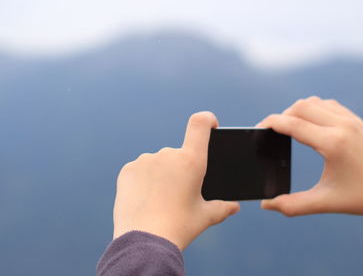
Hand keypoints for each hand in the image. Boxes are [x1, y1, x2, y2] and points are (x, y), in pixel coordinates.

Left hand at [113, 111, 239, 249]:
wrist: (144, 241)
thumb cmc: (179, 227)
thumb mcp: (205, 217)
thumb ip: (223, 208)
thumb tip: (234, 206)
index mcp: (191, 160)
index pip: (200, 123)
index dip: (207, 120)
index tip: (211, 125)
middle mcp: (168, 154)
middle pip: (179, 154)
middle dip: (180, 170)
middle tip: (178, 195)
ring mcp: (145, 161)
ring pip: (158, 163)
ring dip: (161, 175)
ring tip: (159, 202)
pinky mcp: (128, 170)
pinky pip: (139, 171)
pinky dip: (143, 181)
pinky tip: (144, 200)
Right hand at [257, 96, 362, 232]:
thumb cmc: (357, 198)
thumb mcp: (322, 202)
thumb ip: (291, 205)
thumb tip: (265, 204)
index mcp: (333, 144)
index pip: (293, 123)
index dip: (270, 124)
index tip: (257, 129)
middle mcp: (343, 126)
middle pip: (301, 106)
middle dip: (281, 116)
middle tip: (272, 132)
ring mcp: (351, 120)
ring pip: (313, 102)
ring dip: (297, 111)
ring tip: (288, 128)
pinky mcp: (356, 120)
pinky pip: (327, 104)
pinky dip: (312, 110)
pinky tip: (307, 125)